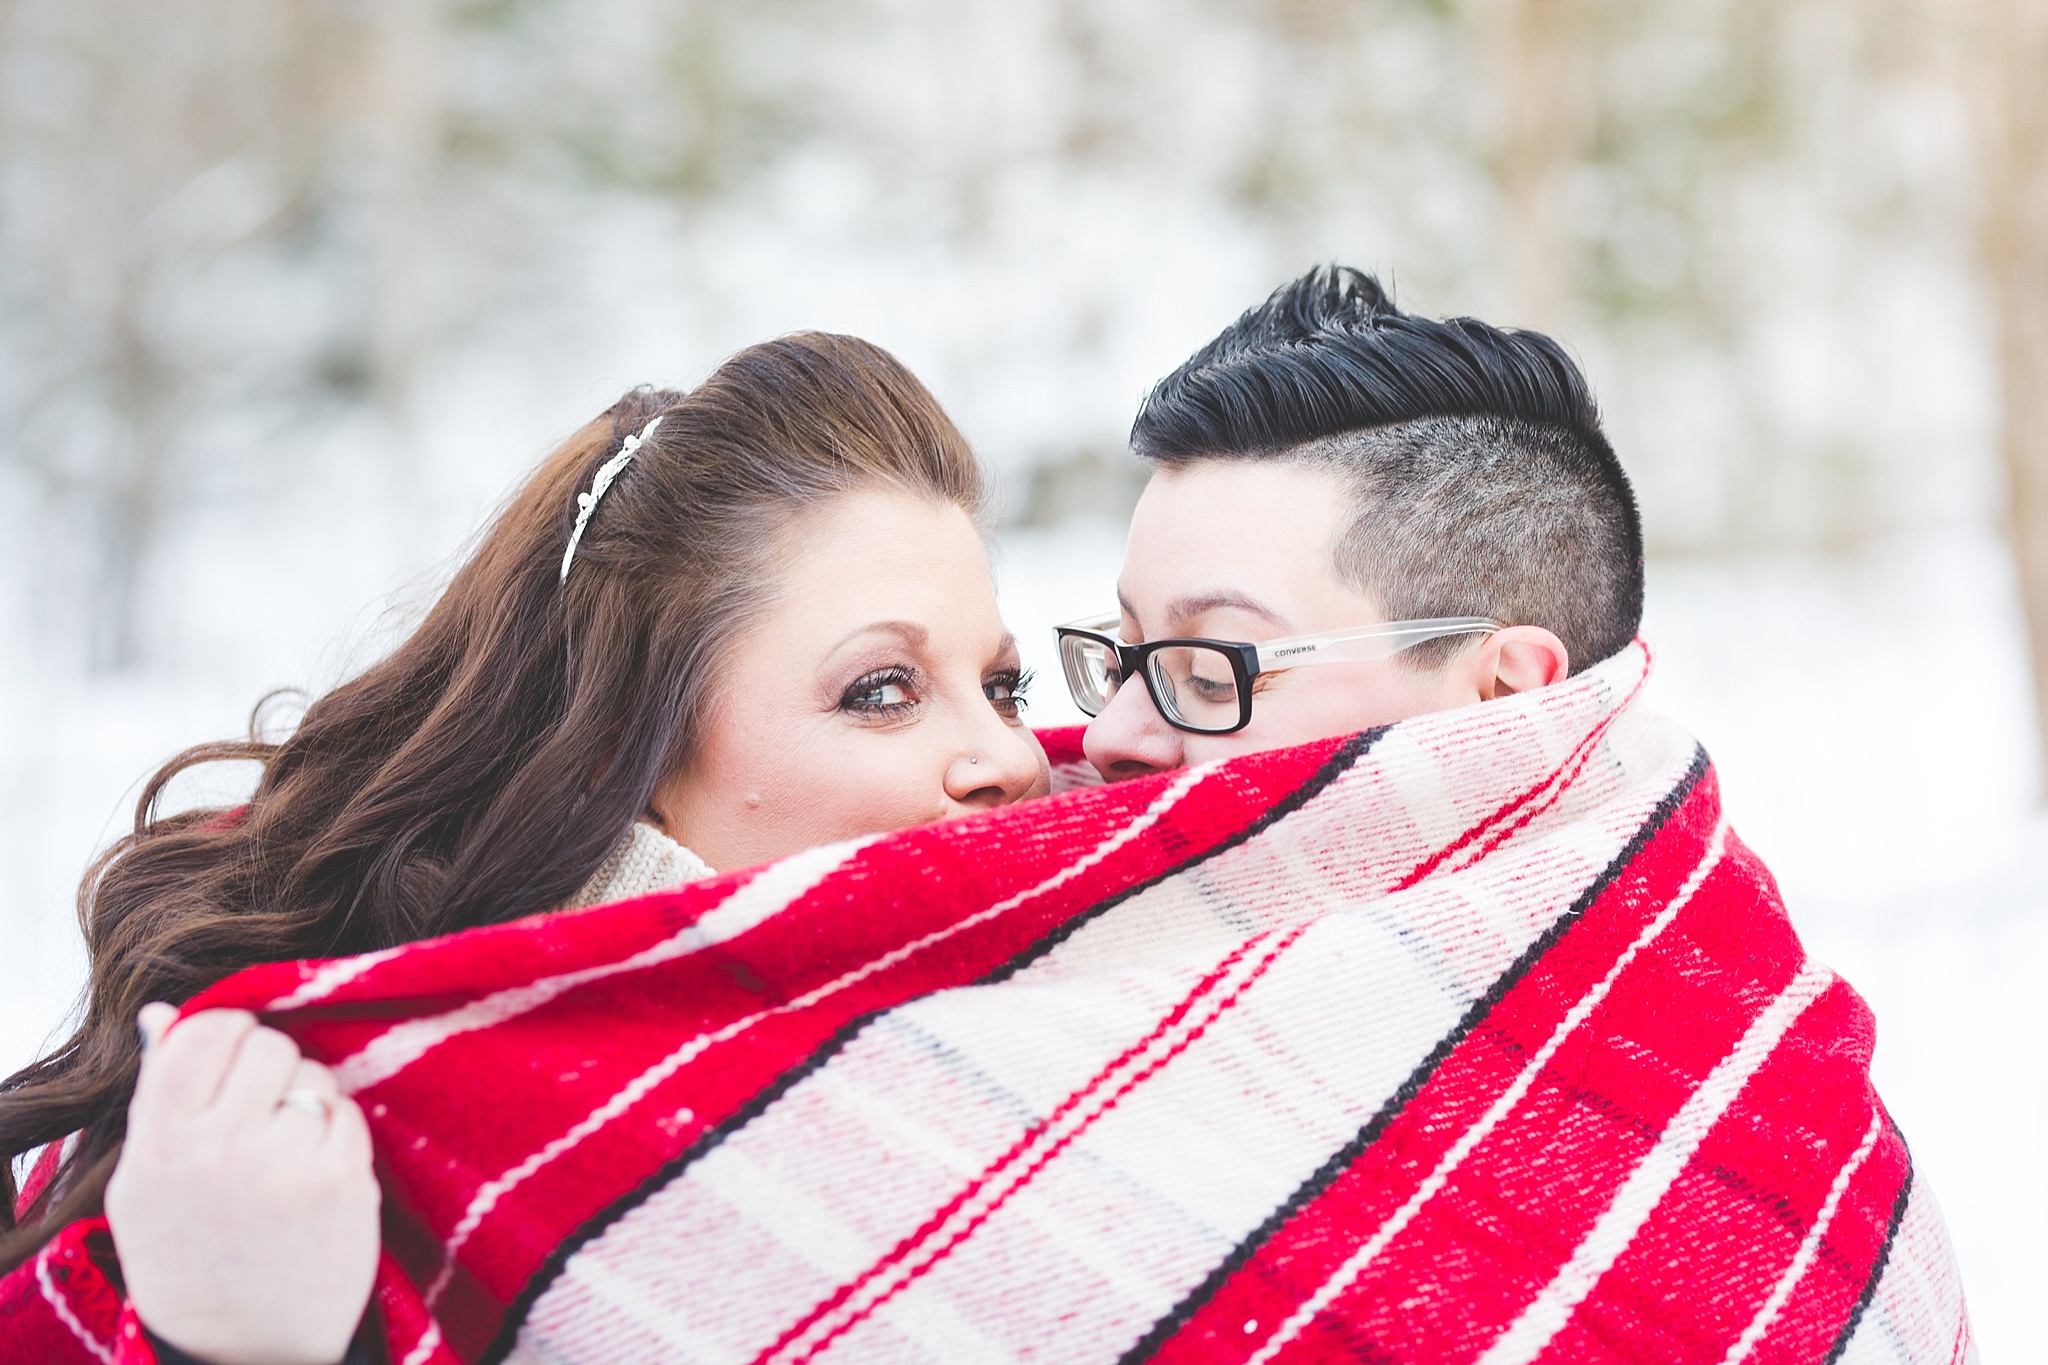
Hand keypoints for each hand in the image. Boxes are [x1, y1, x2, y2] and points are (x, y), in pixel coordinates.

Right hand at [104, 1005, 379, 1364]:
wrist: (242, 1347)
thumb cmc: (189, 1255)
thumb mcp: (144, 1180)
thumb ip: (157, 1092)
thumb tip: (162, 1011)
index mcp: (163, 1143)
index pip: (205, 1031)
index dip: (226, 1034)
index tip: (230, 1060)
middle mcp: (222, 1150)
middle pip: (268, 1046)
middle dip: (270, 1068)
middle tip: (259, 1113)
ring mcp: (286, 1165)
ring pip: (314, 1076)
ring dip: (306, 1099)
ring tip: (282, 1152)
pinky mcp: (342, 1183)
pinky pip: (348, 1113)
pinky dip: (336, 1132)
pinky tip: (312, 1172)